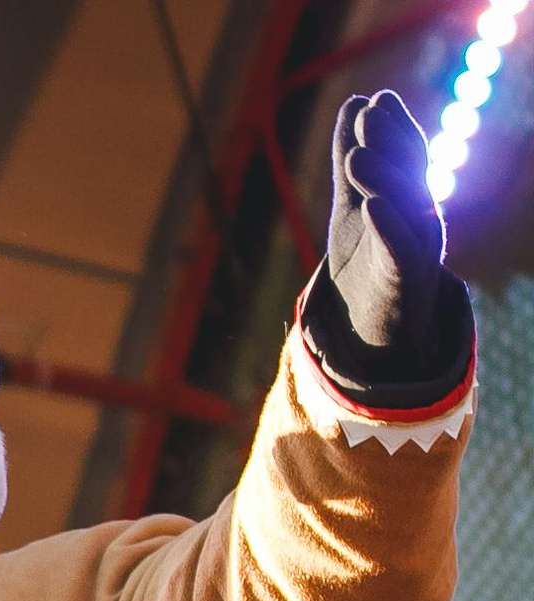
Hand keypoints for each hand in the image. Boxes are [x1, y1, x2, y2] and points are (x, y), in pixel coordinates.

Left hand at [324, 90, 443, 357]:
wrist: (371, 328)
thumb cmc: (366, 258)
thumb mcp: (355, 202)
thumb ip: (352, 158)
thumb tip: (354, 102)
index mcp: (408, 198)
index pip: (406, 157)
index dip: (394, 128)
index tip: (375, 100)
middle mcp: (419, 219)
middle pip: (407, 176)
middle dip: (390, 144)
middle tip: (370, 114)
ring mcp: (416, 250)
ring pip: (405, 210)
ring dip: (383, 180)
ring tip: (356, 156)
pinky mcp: (405, 283)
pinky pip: (400, 252)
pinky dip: (389, 227)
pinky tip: (373, 206)